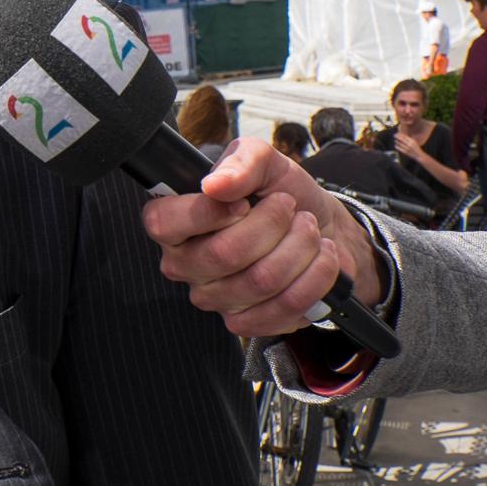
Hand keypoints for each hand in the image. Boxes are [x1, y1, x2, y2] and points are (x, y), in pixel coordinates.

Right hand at [140, 139, 381, 337]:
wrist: (322, 228)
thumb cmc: (282, 194)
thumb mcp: (264, 161)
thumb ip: (240, 162)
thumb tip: (215, 185)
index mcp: (175, 224)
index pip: (164, 223)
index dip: (208, 212)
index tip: (243, 202)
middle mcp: (185, 265)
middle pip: (224, 253)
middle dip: (273, 223)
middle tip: (289, 206)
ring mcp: (215, 298)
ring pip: (261, 280)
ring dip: (300, 246)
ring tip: (308, 229)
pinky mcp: (247, 324)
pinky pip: (285, 305)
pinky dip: (315, 275)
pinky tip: (318, 258)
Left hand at [392, 132, 421, 159]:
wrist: (419, 155)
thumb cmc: (416, 148)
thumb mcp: (414, 142)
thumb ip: (409, 139)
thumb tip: (402, 135)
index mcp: (412, 141)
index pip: (405, 136)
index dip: (400, 134)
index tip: (397, 133)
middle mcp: (410, 144)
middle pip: (401, 139)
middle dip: (397, 137)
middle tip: (394, 135)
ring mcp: (407, 148)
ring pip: (399, 143)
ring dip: (396, 141)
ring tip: (395, 140)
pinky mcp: (405, 152)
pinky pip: (399, 148)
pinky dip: (396, 146)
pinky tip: (396, 145)